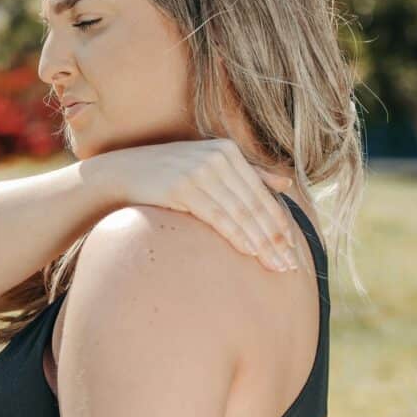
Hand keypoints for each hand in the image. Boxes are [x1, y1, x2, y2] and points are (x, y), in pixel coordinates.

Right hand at [100, 138, 299, 271]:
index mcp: (227, 150)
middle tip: (290, 265)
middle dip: (276, 238)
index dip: (280, 223)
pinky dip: (236, 234)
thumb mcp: (208, 164)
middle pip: (254, 205)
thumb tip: (286, 183)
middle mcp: (217, 157)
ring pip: (240, 212)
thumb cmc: (168, 173)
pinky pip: (217, 215)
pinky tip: (250, 252)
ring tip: (276, 266)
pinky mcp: (182, 186)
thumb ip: (248, 171)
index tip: (294, 249)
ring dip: (261, 242)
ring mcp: (199, 171)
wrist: (123, 172)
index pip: (262, 193)